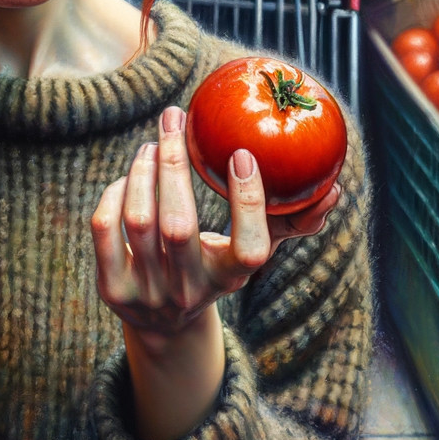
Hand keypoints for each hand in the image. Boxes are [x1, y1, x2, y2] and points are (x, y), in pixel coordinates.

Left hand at [90, 106, 341, 343]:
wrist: (163, 321)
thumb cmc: (216, 265)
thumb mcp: (252, 250)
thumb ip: (292, 221)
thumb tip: (332, 189)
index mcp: (232, 278)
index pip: (249, 248)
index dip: (247, 202)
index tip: (241, 154)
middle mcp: (190, 289)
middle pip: (178, 226)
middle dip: (173, 163)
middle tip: (174, 118)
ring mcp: (148, 292)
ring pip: (139, 221)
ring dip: (142, 171)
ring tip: (152, 143)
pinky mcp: (112, 288)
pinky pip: (106, 228)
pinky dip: (116, 191)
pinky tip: (130, 174)